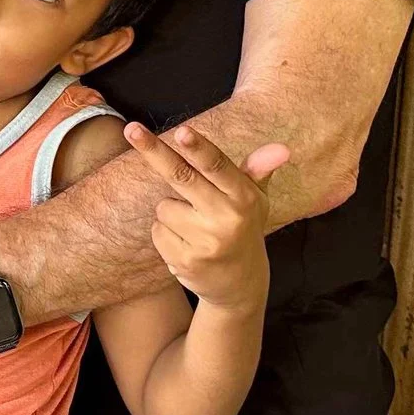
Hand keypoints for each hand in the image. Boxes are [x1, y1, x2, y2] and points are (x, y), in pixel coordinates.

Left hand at [124, 121, 285, 313]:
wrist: (240, 284)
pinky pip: (158, 231)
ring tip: (194, 226)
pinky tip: (186, 244)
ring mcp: (206, 242)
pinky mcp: (186, 261)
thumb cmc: (242, 228)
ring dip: (170, 212)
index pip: (218, 167)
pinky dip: (165, 233)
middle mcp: (226, 218)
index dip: (198, 148)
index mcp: (243, 197)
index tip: (182, 131)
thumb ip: (258, 170)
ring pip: (163, 207)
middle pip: (181, 177)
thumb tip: (282, 148)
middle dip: (154, 151)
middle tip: (132, 130)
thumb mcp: (255, 199)